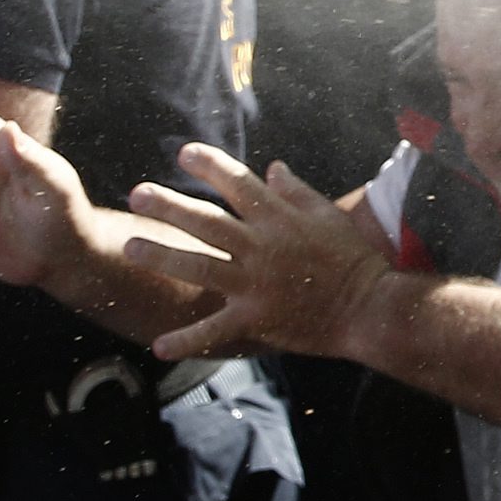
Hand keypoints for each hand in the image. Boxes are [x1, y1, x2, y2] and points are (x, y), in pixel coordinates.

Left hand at [121, 143, 393, 360]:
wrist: (371, 308)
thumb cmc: (353, 259)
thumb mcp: (329, 216)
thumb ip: (296, 191)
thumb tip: (271, 167)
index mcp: (279, 219)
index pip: (238, 183)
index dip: (209, 165)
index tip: (183, 154)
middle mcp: (262, 247)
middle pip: (206, 222)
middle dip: (168, 206)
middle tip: (136, 194)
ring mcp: (255, 284)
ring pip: (199, 266)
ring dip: (162, 256)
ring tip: (130, 246)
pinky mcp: (256, 319)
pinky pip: (215, 330)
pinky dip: (187, 340)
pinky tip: (158, 346)